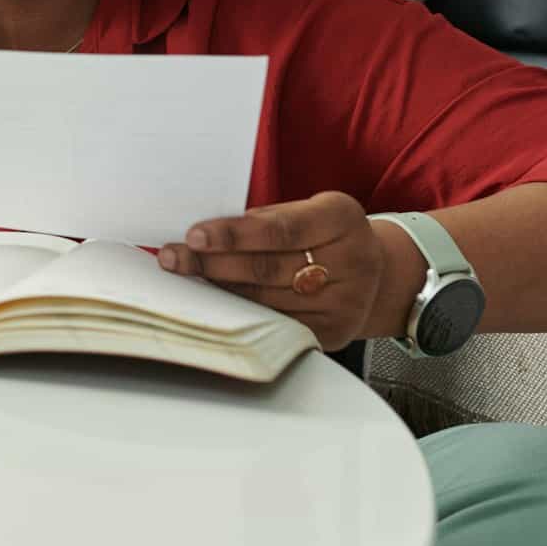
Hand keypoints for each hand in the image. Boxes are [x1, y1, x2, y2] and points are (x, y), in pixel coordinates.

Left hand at [157, 191, 385, 351]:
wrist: (372, 271)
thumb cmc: (321, 234)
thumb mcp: (304, 211)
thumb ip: (263, 221)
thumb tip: (202, 236)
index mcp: (342, 217)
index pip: (280, 229)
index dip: (234, 234)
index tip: (194, 235)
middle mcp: (353, 260)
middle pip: (269, 268)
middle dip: (214, 263)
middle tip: (174, 258)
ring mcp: (347, 302)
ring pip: (268, 300)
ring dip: (220, 290)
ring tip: (185, 278)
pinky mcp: (335, 333)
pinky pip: (277, 325)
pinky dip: (241, 314)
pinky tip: (215, 304)